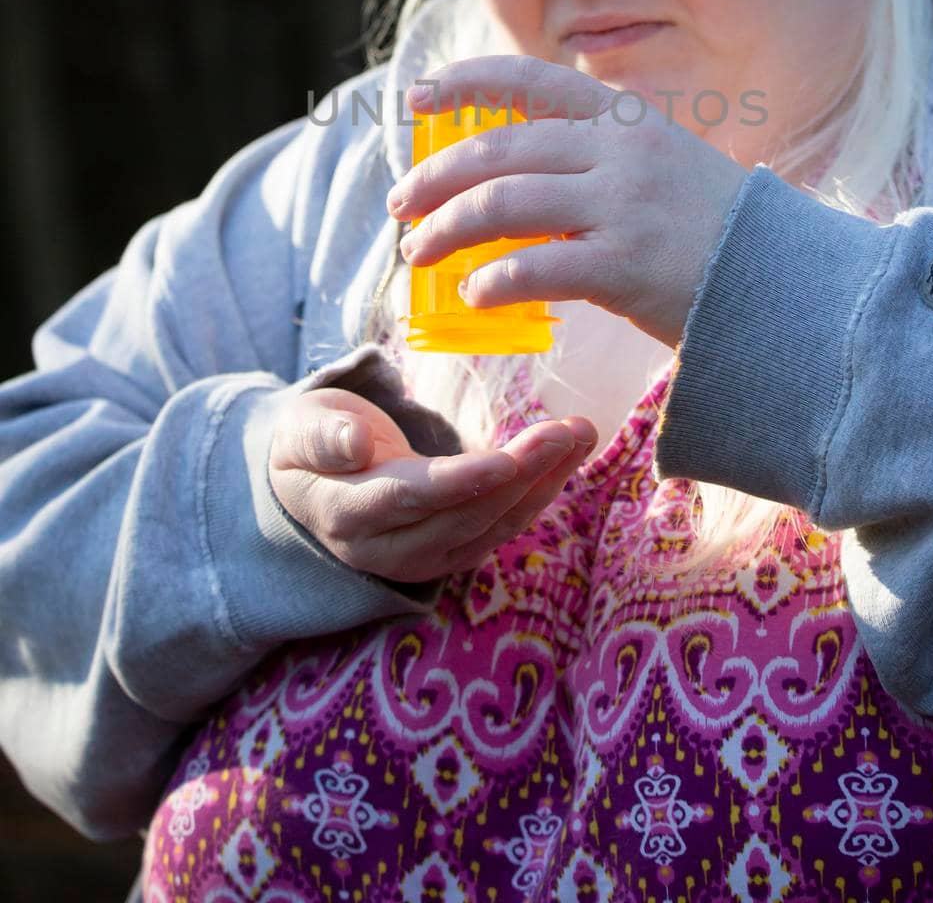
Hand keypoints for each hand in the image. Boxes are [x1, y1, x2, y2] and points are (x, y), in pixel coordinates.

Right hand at [269, 385, 596, 581]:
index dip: (462, 483)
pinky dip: (539, 494)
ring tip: (581, 434)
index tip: (508, 459)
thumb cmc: (309, 440)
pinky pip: (501, 528)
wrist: (311, 482)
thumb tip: (356, 443)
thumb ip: (323, 435)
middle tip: (569, 429)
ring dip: (544, 482)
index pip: (411, 500)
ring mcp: (423, 559)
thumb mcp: (299, 426)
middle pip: (465, 515)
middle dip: (523, 473)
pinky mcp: (451, 552)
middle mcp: (388, 549)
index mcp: (347, 514)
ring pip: (492, 526)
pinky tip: (567, 458)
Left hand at [387, 54, 749, 347]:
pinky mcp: (627, 267)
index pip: (530, 80)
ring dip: (446, 229)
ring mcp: (624, 207)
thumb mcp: (664, 163)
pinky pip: (536, 268)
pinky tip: (475, 294)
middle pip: (499, 149)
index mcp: (626, 118)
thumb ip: (599, 157)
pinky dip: (492, 281)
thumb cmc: (718, 230)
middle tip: (402, 204)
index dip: (466, 81)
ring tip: (418, 252)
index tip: (416, 95)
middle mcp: (620, 152)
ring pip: (503, 205)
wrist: (790, 281)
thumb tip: (518, 171)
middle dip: (436, 176)